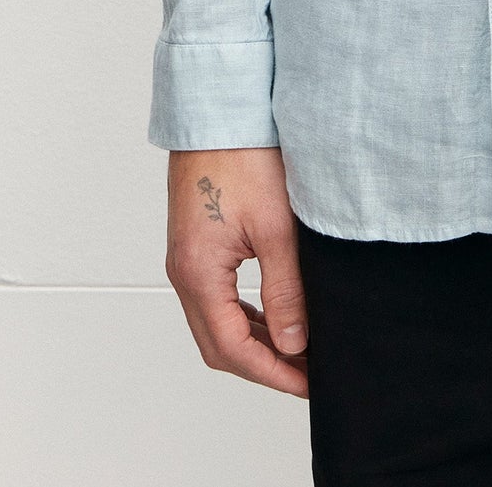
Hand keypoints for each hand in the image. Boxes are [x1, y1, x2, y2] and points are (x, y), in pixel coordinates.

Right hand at [165, 147, 310, 397]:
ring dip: (253, 342)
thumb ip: (285, 291)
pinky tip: (273, 315)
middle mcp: (183, 272)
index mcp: (198, 273)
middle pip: (218, 345)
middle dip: (263, 365)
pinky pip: (215, 298)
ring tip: (297, 350)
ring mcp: (185, 259)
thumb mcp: (275, 227)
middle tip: (307, 373)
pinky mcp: (195, 245)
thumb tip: (294, 344)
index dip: (273, 373)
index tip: (308, 383)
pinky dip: (244, 316)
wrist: (218, 107)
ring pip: (216, 323)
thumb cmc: (244, 156)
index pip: (232, 349)